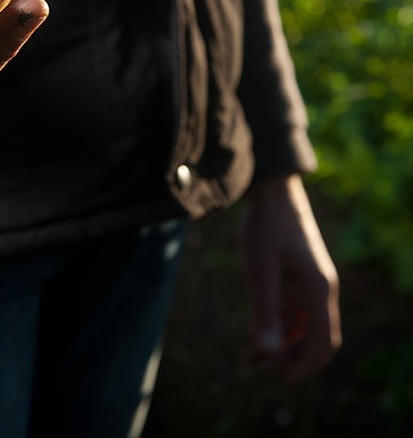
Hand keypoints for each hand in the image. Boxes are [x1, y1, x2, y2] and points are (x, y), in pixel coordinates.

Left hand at [240, 173, 341, 383]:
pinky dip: (276, 328)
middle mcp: (319, 290)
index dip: (306, 366)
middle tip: (257, 372)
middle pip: (313, 339)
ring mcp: (308, 283)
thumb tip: (267, 352)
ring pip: (300, 327)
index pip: (323, 342)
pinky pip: (291, 312)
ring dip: (280, 346)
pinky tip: (254, 338)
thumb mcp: (261, 271)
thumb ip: (264, 311)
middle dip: (288, 360)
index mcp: (319, 291)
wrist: (270, 192)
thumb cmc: (266, 228)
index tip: (283, 382)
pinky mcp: (295, 276)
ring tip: (250, 360)